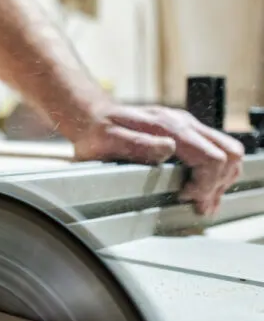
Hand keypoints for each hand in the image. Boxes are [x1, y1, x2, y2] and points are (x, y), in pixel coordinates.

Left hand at [74, 105, 243, 215]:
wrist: (92, 116)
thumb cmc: (97, 131)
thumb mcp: (108, 141)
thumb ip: (137, 145)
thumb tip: (168, 148)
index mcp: (168, 126)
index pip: (211, 157)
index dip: (205, 183)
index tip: (186, 197)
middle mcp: (183, 123)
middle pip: (228, 154)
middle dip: (217, 184)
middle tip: (198, 204)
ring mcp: (186, 125)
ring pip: (228, 151)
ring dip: (221, 179)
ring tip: (202, 200)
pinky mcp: (185, 131)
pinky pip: (216, 150)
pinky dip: (216, 172)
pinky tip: (200, 188)